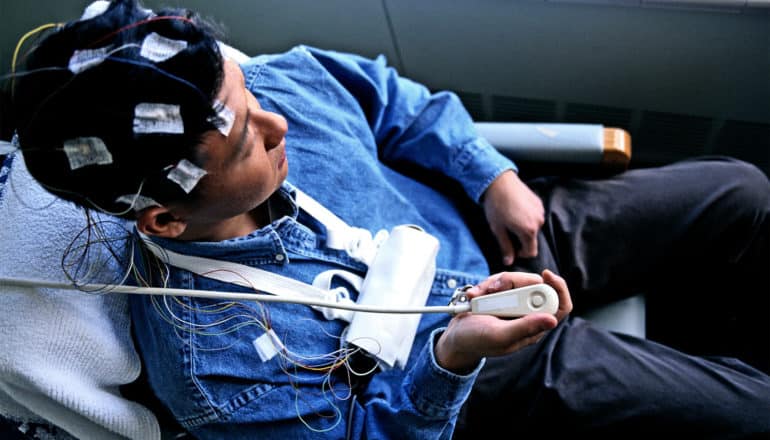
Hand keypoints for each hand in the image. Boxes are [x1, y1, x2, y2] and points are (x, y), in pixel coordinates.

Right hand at [435, 270, 571, 372]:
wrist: (454, 337)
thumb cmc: (477, 341)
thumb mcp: (500, 336)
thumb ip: (525, 327)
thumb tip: (553, 320)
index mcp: (534, 326)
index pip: (560, 305)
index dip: (558, 287)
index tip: (545, 274)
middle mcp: (527, 313)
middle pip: (534, 284)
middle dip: (513, 283)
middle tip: (495, 290)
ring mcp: (512, 302)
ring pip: (515, 280)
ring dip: (494, 284)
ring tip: (477, 297)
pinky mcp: (499, 295)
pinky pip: (498, 280)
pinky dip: (484, 285)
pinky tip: (473, 296)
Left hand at [481, 170, 544, 265]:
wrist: (499, 182)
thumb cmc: (496, 206)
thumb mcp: (497, 229)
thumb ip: (505, 247)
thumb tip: (508, 261)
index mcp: (529, 231)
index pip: (531, 252)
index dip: (521, 254)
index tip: (511, 248)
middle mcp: (538, 222)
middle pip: (533, 240)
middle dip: (522, 240)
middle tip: (508, 231)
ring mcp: (540, 211)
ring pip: (534, 228)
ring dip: (525, 228)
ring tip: (511, 219)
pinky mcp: (539, 203)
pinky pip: (535, 217)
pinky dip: (528, 218)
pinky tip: (516, 211)